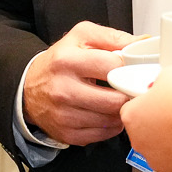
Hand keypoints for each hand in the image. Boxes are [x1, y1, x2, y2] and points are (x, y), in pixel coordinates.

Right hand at [22, 22, 135, 145]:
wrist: (29, 88)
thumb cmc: (60, 62)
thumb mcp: (80, 37)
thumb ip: (112, 37)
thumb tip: (143, 43)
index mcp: (67, 61)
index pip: (114, 66)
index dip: (130, 68)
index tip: (135, 69)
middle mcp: (63, 89)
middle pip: (115, 100)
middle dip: (128, 94)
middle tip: (129, 88)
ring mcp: (64, 115)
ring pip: (111, 120)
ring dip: (120, 111)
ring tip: (116, 99)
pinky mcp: (67, 134)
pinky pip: (103, 134)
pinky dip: (110, 125)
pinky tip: (105, 113)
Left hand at [119, 62, 171, 171]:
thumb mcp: (170, 74)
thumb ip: (159, 83)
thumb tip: (162, 86)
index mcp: (131, 116)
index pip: (132, 107)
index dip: (149, 101)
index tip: (163, 99)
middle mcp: (139, 142)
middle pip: (146, 129)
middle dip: (160, 122)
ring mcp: (157, 161)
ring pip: (162, 148)